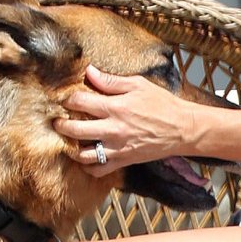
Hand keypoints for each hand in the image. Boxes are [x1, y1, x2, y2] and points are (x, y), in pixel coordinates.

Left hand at [53, 63, 192, 172]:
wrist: (183, 129)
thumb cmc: (162, 104)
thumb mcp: (138, 85)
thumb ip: (111, 81)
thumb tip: (89, 72)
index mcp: (116, 107)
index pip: (80, 102)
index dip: (68, 99)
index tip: (65, 98)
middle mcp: (114, 129)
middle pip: (75, 130)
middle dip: (61, 124)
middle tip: (57, 121)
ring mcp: (118, 148)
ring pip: (83, 154)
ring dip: (71, 147)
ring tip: (68, 140)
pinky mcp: (123, 161)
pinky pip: (98, 170)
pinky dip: (87, 166)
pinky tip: (85, 156)